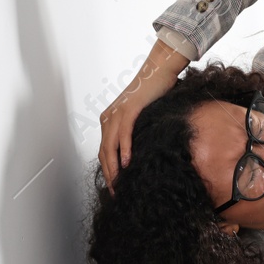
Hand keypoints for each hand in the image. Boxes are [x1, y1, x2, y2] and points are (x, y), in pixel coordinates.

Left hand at [99, 37, 188, 191]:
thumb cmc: (154, 93)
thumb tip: (141, 152)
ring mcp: (117, 114)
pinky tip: (127, 162)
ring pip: (110, 146)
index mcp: (109, 120)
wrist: (160, 71)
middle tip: (116, 192)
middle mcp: (108, 118)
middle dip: (109, 175)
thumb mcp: (142, 117)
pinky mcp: (128, 110)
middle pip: (104, 152)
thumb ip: (137, 132)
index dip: (108, 171)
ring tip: (119, 184)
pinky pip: (123, 134)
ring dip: (114, 168)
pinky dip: (124, 149)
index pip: (105, 152)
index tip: (115, 187)